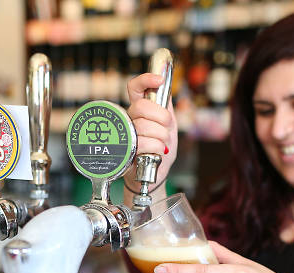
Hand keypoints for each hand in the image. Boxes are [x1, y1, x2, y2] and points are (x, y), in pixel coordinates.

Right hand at [124, 73, 178, 197]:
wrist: (154, 173)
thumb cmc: (160, 149)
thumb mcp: (168, 125)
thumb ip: (166, 106)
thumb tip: (165, 84)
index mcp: (139, 110)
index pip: (135, 88)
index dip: (145, 80)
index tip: (159, 80)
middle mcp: (129, 119)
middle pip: (141, 106)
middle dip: (162, 118)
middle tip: (167, 128)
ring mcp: (125, 135)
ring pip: (144, 126)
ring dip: (161, 137)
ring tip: (162, 145)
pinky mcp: (125, 151)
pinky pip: (144, 143)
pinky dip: (157, 148)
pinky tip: (158, 153)